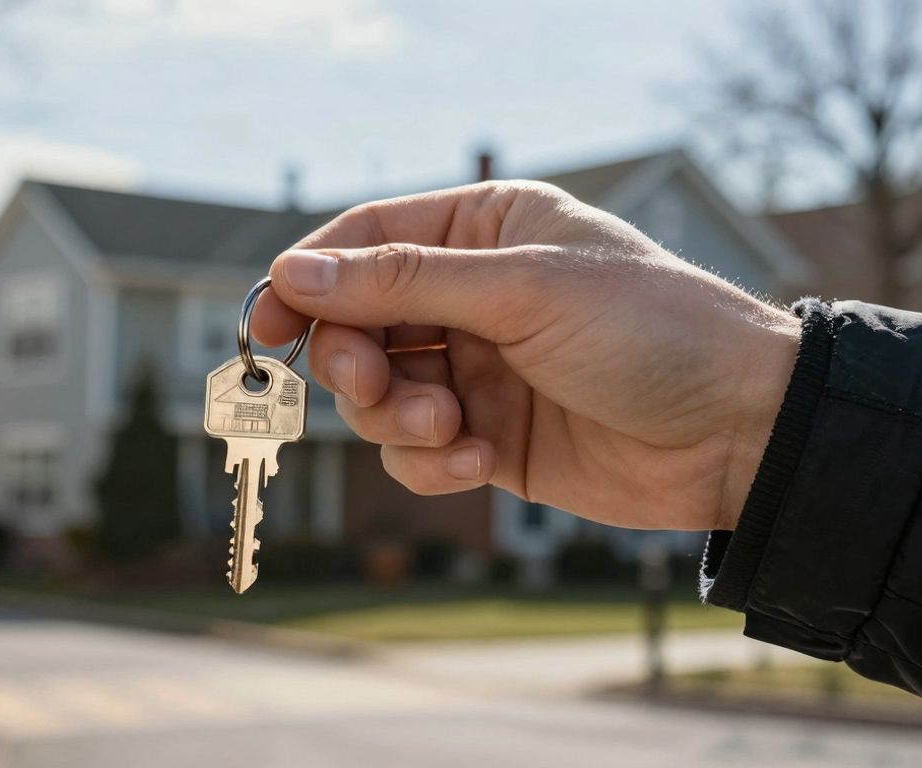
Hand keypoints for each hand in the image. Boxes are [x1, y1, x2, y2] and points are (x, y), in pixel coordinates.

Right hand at [252, 181, 798, 530]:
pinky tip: (482, 462)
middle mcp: (469, 296)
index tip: (265, 323)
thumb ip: (403, 282)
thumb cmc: (650, 331)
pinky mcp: (484, 437)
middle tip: (377, 384)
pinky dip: (432, 464)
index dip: (306, 280)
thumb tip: (294, 271)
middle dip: (356, 362)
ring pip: (377, 395)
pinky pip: (415, 453)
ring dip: (399, 418)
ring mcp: (474, 369)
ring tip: (456, 428)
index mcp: (481, 231)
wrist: (738, 432)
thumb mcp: (523, 290)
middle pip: (355, 324)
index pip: (363, 241)